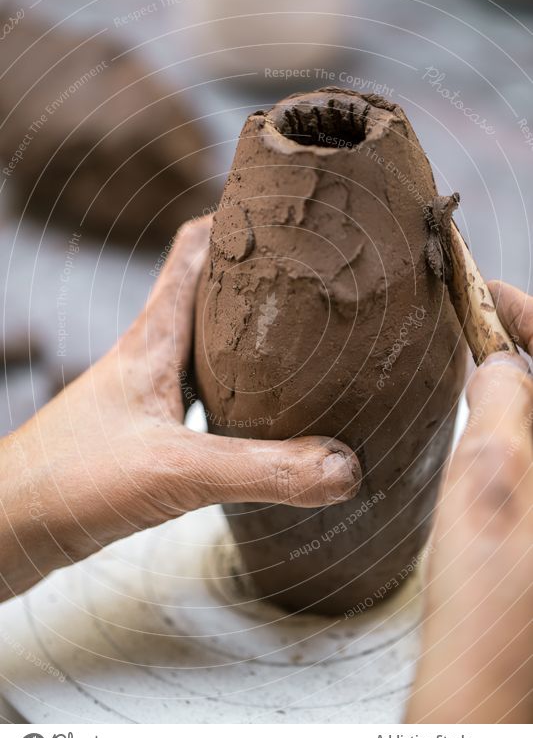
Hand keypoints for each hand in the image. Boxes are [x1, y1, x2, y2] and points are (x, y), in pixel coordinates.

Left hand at [0, 217, 360, 601]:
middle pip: (207, 294)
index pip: (195, 250)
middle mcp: (150, 354)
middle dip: (257, 279)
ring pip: (205, 346)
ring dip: (246, 338)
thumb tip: (344, 465)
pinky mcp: (143, 430)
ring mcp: (144, 392)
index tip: (288, 211)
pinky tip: (257, 415)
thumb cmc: (68, 483)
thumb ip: (262, 469)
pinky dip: (233, 391)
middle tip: (314, 277)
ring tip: (300, 341)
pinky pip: (198, 393)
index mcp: (154, 338)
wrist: (8, 526)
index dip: (238, 219)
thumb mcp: (176, 472)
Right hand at [406, 281, 532, 723]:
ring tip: (476, 360)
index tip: (486, 290)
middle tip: (475, 320)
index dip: (528, 313)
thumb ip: (501, 403)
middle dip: (524, 345)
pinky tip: (488, 419)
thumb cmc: (493, 605)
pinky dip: (518, 423)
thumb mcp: (488, 482)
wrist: (491, 688)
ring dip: (520, 384)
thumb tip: (500, 362)